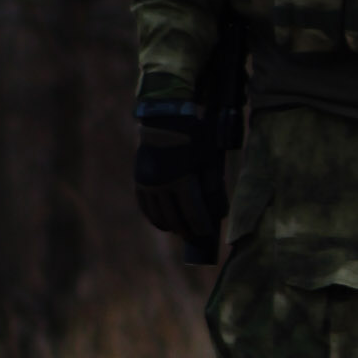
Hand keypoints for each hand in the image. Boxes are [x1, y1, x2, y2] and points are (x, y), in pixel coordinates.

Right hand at [134, 102, 226, 244]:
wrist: (165, 119)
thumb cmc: (194, 138)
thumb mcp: (209, 159)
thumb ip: (213, 186)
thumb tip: (218, 213)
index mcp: (181, 179)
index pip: (192, 213)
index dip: (201, 227)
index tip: (207, 235)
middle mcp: (161, 185)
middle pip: (174, 219)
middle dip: (186, 231)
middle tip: (195, 237)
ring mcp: (147, 184)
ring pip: (157, 216)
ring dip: (170, 226)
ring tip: (180, 230)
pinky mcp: (139, 180)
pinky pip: (145, 206)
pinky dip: (154, 217)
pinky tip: (163, 221)